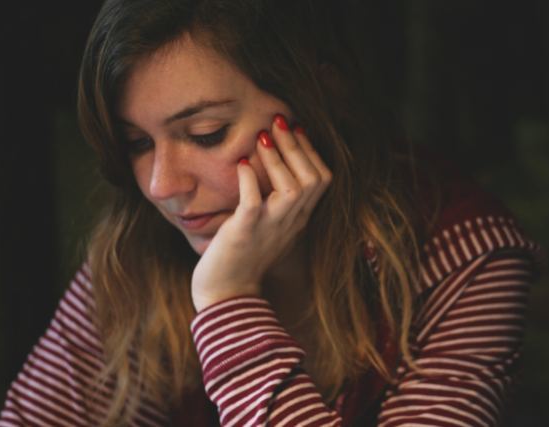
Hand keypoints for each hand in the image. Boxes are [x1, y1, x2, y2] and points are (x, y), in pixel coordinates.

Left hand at [190, 115, 332, 312]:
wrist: (227, 295)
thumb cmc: (243, 258)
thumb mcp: (269, 226)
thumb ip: (275, 201)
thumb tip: (269, 165)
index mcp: (299, 219)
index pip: (322, 180)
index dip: (311, 151)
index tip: (296, 129)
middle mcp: (291, 222)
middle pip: (313, 178)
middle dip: (297, 145)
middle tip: (279, 120)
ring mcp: (270, 228)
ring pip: (293, 188)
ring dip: (278, 158)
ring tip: (261, 136)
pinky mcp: (245, 233)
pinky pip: (254, 203)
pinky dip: (250, 181)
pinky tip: (242, 165)